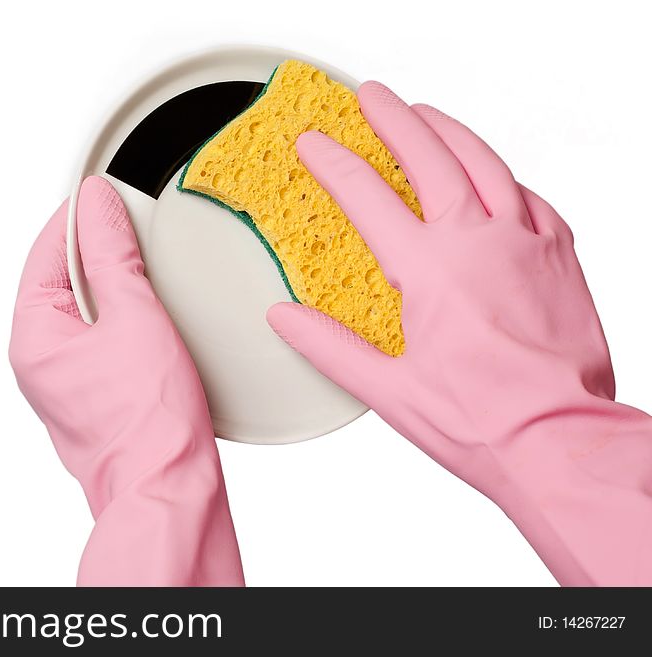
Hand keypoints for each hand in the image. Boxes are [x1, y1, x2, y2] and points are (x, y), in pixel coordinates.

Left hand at [10, 176, 243, 585]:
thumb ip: (112, 255)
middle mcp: (39, 362)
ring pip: (84, 312)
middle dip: (97, 252)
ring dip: (113, 287)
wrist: (169, 490)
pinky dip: (122, 320)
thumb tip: (96, 205)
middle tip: (133, 227)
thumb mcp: (135, 317)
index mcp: (33, 337)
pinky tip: (150, 318)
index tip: (103, 192)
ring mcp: (64, 383)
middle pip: (61, 281)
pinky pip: (99, 341)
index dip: (76, 217)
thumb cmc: (149, 422)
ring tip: (146, 271)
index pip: (45, 253)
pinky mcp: (93, 397)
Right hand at [268, 82, 651, 584]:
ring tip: (426, 114)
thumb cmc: (482, 421)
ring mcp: (526, 241)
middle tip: (372, 98)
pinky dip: (504, 176)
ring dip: (450, 132)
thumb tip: (284, 317)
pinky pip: (530, 196)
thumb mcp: (388, 389)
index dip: (334, 164)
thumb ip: (328, 346)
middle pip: (429, 156)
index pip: (368, 197)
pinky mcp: (560, 254)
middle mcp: (480, 241)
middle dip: (393, 119)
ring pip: (485, 162)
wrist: (560, 438)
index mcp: (431, 269)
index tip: (314, 143)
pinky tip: (493, 177)